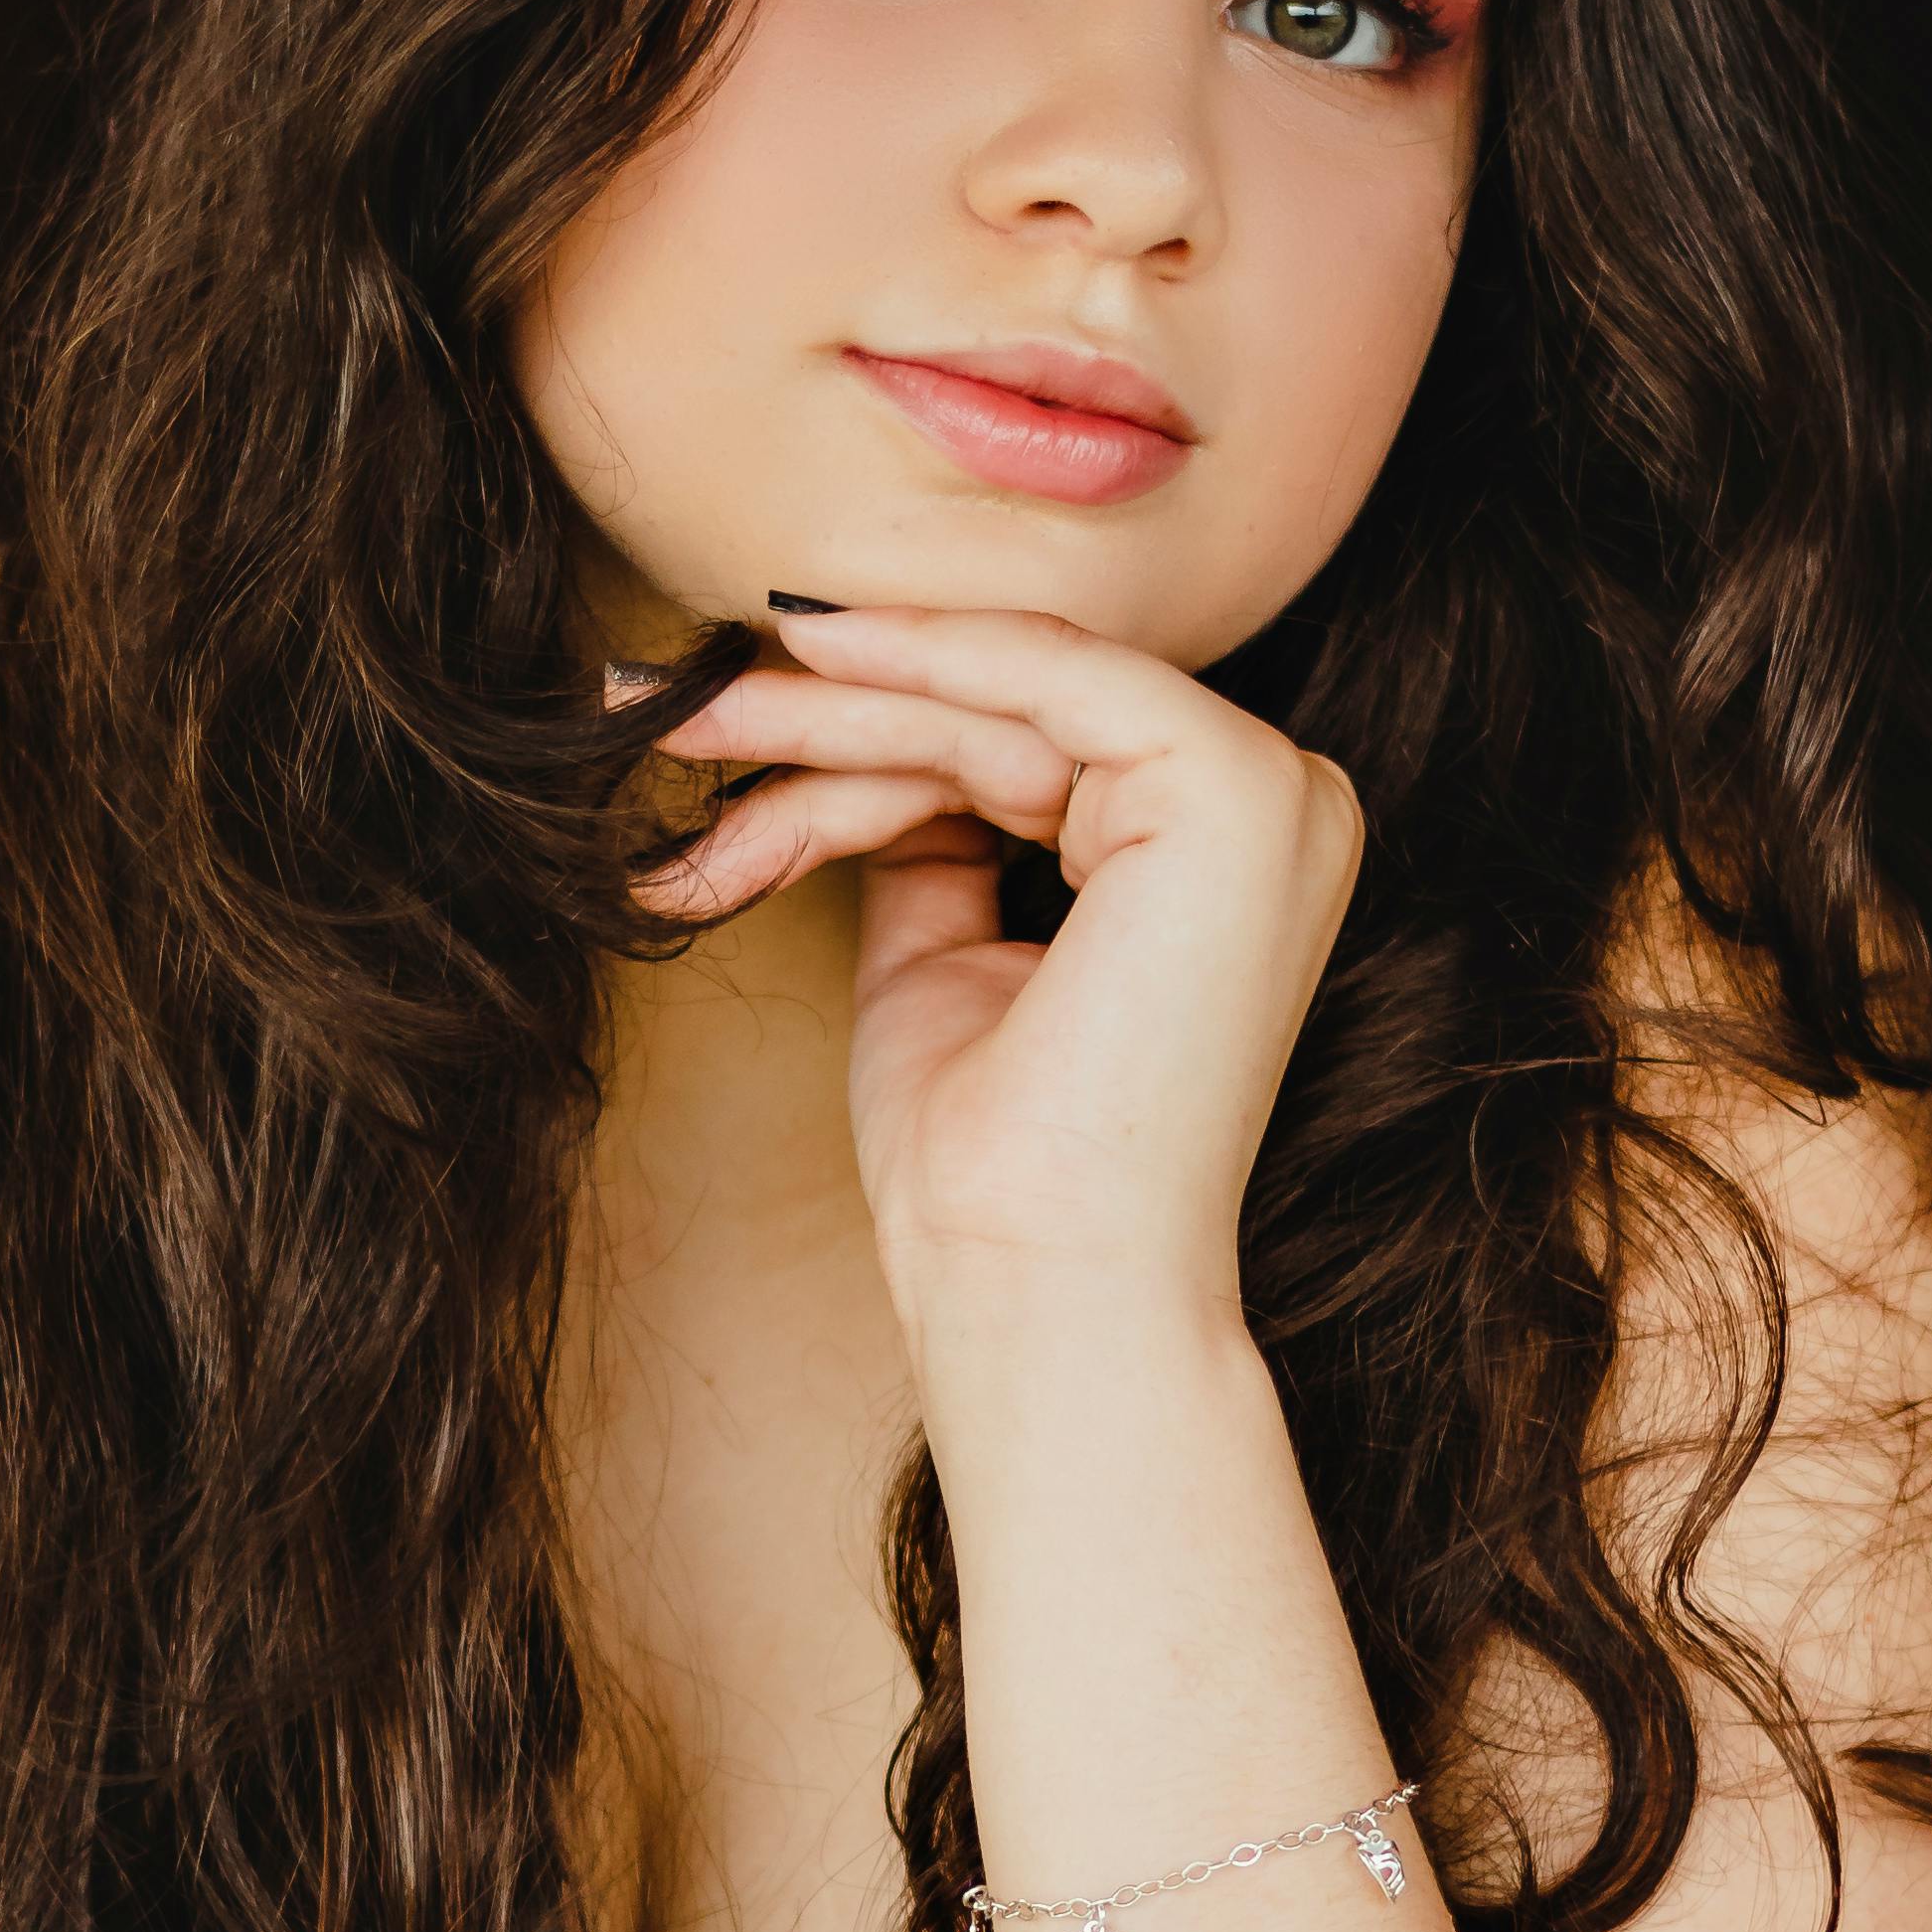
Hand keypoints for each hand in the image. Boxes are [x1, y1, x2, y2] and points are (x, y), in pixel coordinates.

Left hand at [633, 602, 1361, 1341]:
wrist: (1036, 1283)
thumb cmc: (991, 1168)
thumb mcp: (943, 960)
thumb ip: (932, 845)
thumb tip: (865, 764)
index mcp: (1216, 857)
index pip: (1017, 745)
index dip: (859, 727)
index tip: (710, 714)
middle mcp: (1275, 809)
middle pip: (1003, 715)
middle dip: (817, 709)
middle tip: (656, 699)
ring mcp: (1270, 794)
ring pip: (1001, 693)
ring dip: (823, 705)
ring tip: (676, 716)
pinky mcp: (1233, 788)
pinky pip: (1046, 677)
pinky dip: (919, 656)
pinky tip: (800, 648)